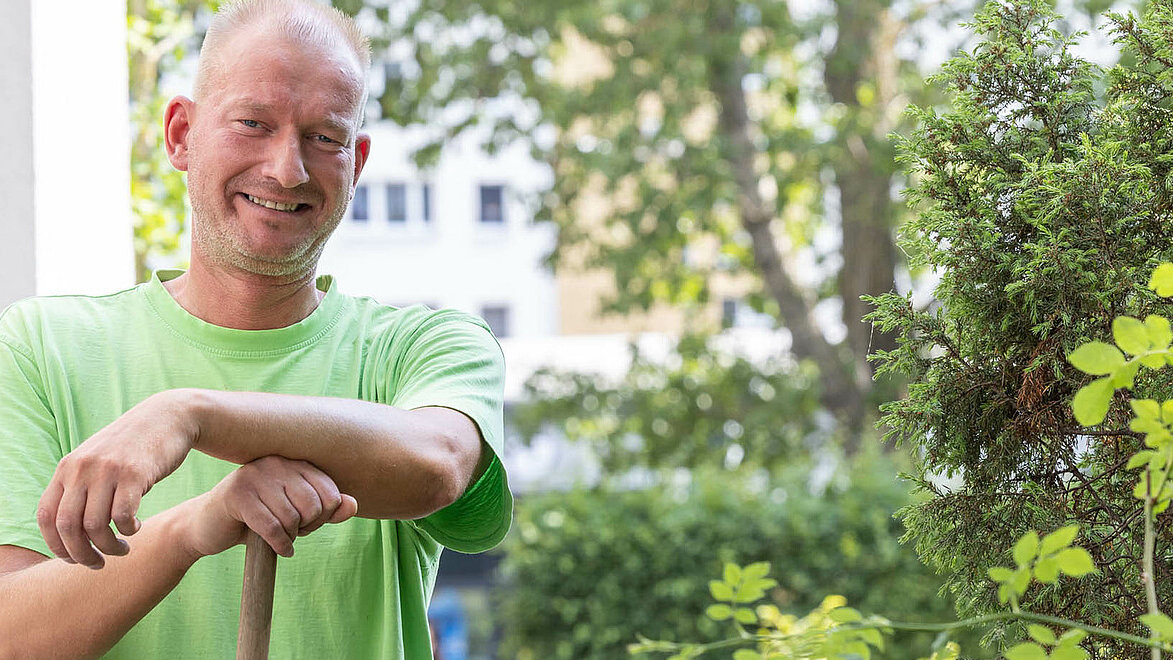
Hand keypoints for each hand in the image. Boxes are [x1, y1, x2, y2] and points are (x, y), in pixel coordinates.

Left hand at [37, 391, 197, 568]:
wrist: (167, 417)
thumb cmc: (133, 447)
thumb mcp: (97, 461)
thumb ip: (79, 487)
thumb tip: (67, 532)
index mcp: (67, 468)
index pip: (46, 517)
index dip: (57, 546)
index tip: (74, 558)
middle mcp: (82, 468)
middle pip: (68, 527)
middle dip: (81, 555)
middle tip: (98, 564)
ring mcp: (107, 470)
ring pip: (95, 526)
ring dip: (108, 547)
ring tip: (121, 549)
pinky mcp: (134, 473)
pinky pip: (122, 516)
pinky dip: (128, 530)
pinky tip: (136, 528)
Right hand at [184, 456, 357, 559]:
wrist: (207, 527)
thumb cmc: (258, 519)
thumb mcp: (297, 514)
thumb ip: (327, 510)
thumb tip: (353, 505)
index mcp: (294, 463)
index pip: (331, 492)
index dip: (324, 517)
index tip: (308, 524)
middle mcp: (276, 462)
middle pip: (314, 505)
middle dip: (308, 528)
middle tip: (293, 533)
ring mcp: (255, 476)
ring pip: (292, 517)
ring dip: (290, 538)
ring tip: (281, 538)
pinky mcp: (237, 495)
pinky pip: (272, 526)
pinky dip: (279, 544)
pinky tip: (279, 549)